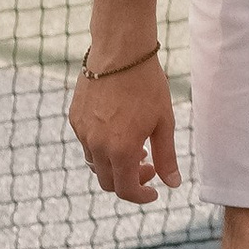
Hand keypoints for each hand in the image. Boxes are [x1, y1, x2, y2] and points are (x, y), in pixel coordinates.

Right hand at [69, 54, 180, 205]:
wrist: (120, 52)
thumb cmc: (147, 86)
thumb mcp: (164, 123)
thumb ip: (166, 157)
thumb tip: (173, 184)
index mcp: (120, 150)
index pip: (126, 190)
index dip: (141, 196)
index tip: (154, 191)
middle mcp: (97, 145)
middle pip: (108, 182)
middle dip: (130, 181)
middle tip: (149, 166)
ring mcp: (82, 132)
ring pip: (95, 164)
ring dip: (114, 165)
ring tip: (136, 147)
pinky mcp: (74, 118)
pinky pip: (86, 143)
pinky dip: (102, 147)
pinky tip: (118, 130)